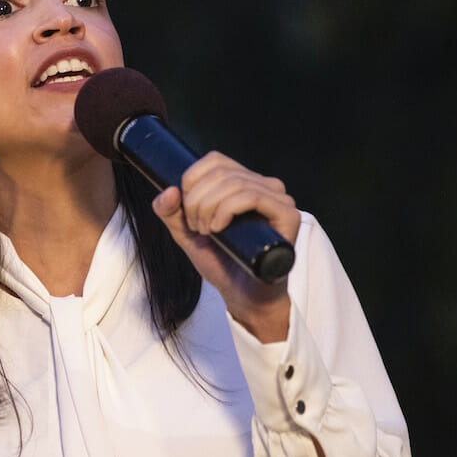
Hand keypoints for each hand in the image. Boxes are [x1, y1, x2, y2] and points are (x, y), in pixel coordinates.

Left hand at [151, 152, 299, 342]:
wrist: (243, 295)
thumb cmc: (221, 263)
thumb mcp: (187, 234)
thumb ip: (171, 213)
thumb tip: (168, 191)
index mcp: (243, 182)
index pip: (214, 160)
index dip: (192, 180)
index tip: (186, 210)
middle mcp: (264, 185)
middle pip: (221, 171)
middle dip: (197, 200)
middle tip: (196, 227)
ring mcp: (278, 199)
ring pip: (235, 182)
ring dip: (209, 208)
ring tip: (207, 232)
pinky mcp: (287, 215)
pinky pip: (252, 196)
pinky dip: (227, 210)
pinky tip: (219, 229)